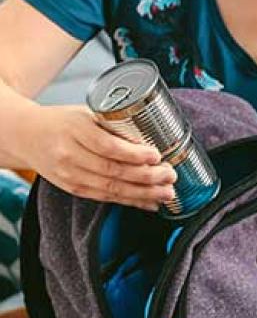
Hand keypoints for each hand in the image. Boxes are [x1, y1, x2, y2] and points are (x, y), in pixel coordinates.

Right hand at [20, 105, 175, 210]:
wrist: (25, 136)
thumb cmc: (63, 121)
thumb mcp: (86, 114)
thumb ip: (114, 125)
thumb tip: (154, 135)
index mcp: (75, 130)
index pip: (108, 146)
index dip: (134, 154)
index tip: (156, 155)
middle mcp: (70, 155)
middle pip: (113, 171)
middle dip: (147, 177)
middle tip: (170, 175)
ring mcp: (70, 175)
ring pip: (111, 189)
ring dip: (143, 194)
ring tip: (167, 193)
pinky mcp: (73, 188)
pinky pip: (105, 198)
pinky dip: (130, 201)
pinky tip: (149, 202)